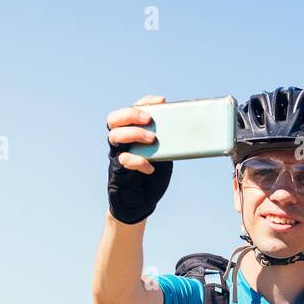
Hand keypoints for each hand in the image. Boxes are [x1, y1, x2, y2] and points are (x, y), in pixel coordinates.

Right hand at [106, 95, 172, 223]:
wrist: (142, 202)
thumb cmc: (153, 177)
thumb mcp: (164, 156)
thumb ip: (168, 143)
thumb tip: (189, 131)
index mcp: (132, 133)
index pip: (132, 109)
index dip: (145, 102)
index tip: (162, 101)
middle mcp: (121, 141)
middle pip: (114, 119)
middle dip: (131, 114)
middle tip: (149, 120)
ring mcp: (117, 155)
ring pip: (114, 136)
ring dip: (133, 134)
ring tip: (152, 140)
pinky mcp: (118, 171)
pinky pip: (123, 160)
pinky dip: (138, 161)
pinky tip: (150, 167)